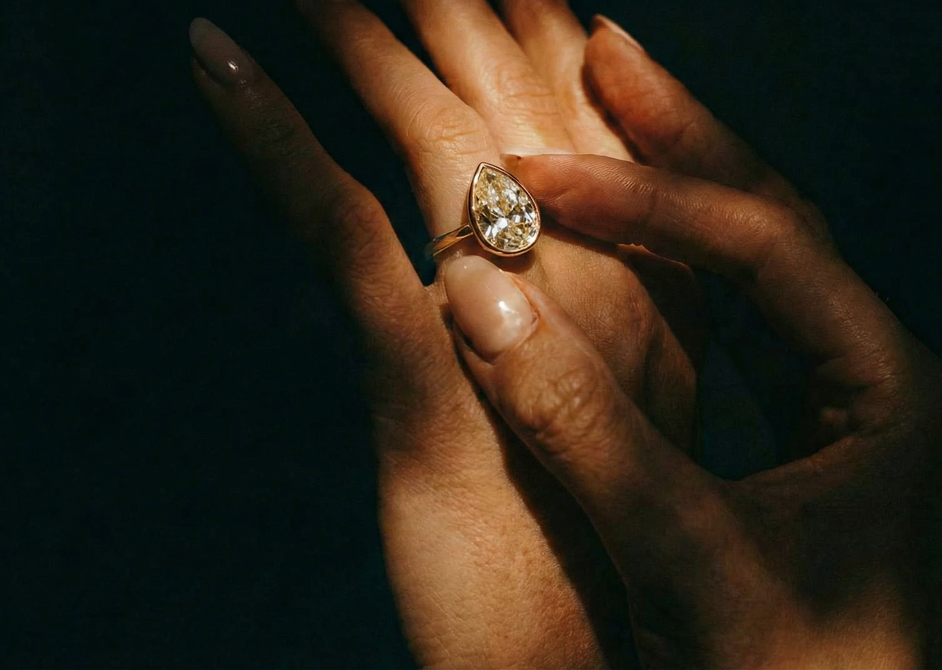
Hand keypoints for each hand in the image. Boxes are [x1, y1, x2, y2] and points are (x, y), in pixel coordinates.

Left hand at [189, 5, 701, 666]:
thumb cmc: (593, 560)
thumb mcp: (610, 420)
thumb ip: (589, 327)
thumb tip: (528, 264)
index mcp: (655, 297)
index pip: (601, 122)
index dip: (549, 33)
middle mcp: (598, 288)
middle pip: (523, 96)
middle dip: (466, 0)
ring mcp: (518, 328)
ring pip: (435, 132)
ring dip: (363, 27)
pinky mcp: (428, 386)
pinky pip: (337, 230)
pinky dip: (265, 136)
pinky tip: (212, 59)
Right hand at [442, 152, 941, 667]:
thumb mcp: (679, 553)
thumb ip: (577, 420)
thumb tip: (472, 290)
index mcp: (895, 394)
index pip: (766, 246)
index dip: (644, 197)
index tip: (532, 170)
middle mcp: (888, 384)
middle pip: (780, 229)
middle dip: (685, 145)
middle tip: (603, 54)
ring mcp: (853, 409)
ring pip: (760, 273)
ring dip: (679, 199)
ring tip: (609, 116)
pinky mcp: (811, 442)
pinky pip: (742, 329)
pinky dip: (677, 278)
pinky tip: (627, 240)